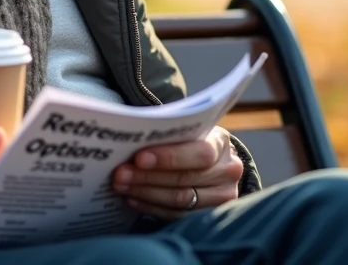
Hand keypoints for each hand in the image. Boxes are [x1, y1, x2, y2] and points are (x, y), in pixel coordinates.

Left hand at [110, 127, 242, 219]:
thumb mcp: (187, 131)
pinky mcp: (210, 214)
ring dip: (145, 193)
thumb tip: (133, 137)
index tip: (139, 158)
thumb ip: (169, 134)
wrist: (214, 162)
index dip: (169, 157)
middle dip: (148, 177)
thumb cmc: (191, 141)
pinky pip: (177, 215)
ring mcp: (222, 197)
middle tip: (119, 174)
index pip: (200, 153)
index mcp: (221, 143)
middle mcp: (228, 171)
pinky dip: (151, 207)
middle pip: (185, 179)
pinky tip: (132, 199)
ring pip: (180, 200)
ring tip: (121, 186)